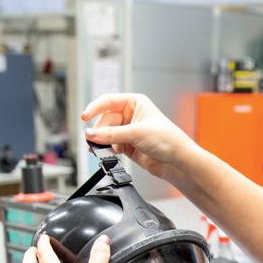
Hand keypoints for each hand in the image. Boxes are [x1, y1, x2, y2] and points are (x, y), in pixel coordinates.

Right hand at [81, 93, 199, 187]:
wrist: (177, 161)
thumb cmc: (168, 139)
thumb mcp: (137, 133)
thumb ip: (112, 134)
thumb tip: (92, 134)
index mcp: (135, 103)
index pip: (108, 101)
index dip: (95, 108)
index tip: (85, 117)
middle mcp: (131, 116)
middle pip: (105, 120)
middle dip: (99, 130)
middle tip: (93, 140)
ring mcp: (129, 131)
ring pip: (107, 134)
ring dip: (102, 141)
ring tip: (99, 148)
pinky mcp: (128, 146)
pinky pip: (111, 145)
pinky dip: (108, 150)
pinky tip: (109, 153)